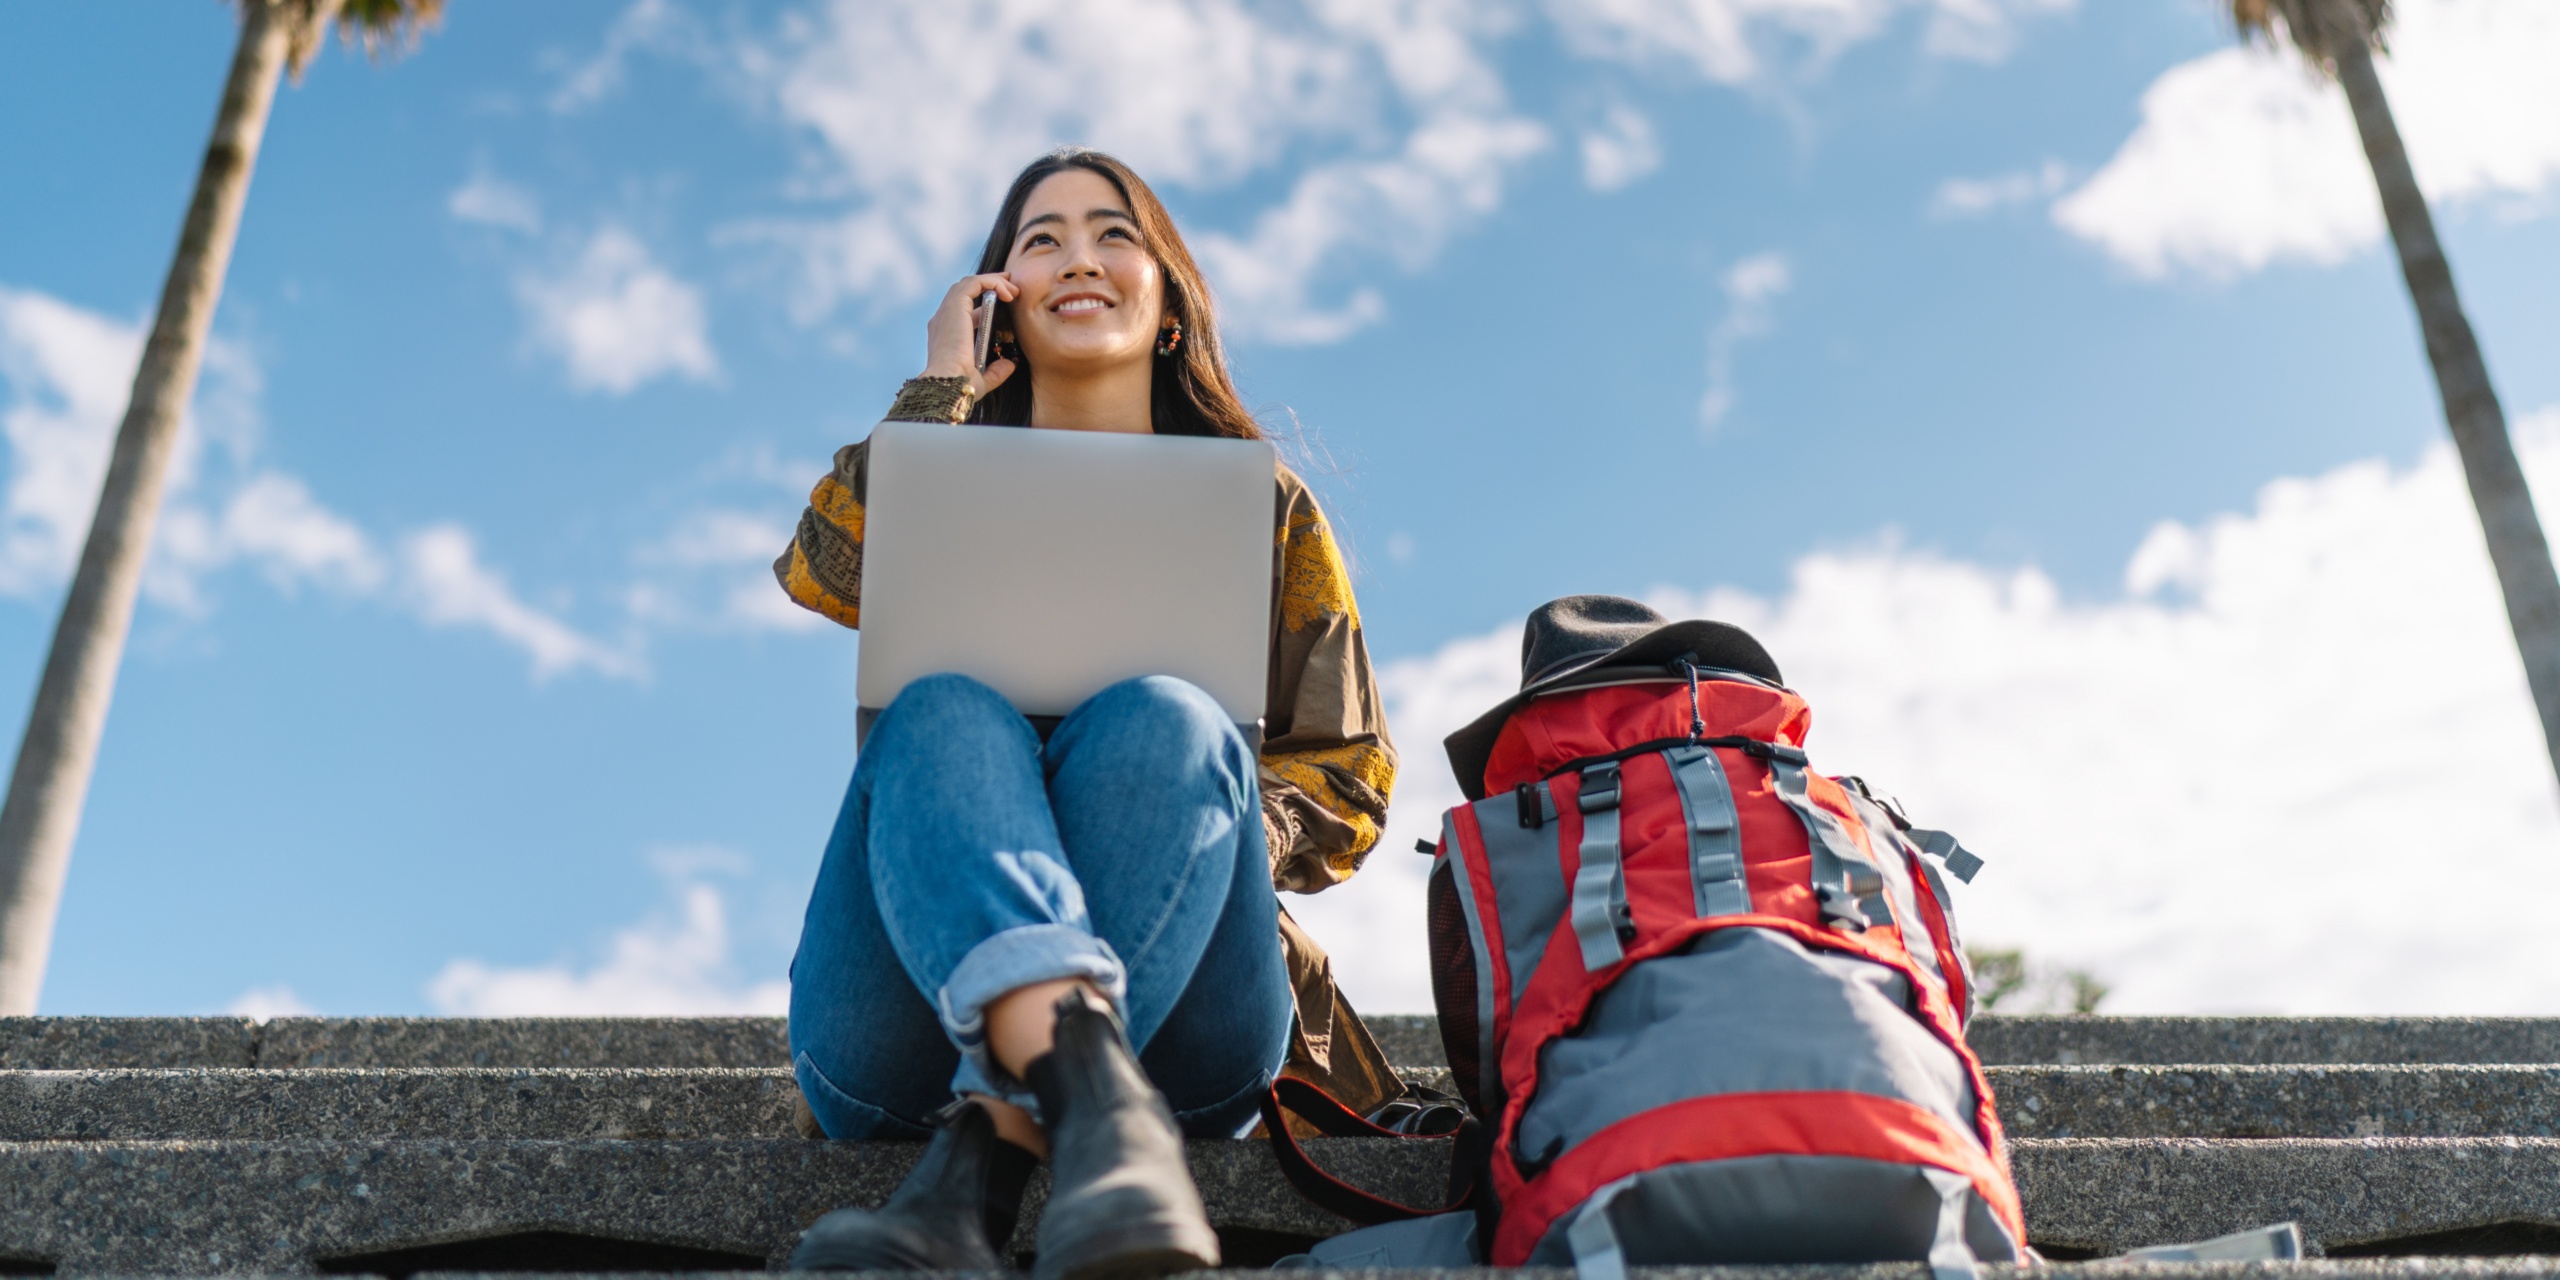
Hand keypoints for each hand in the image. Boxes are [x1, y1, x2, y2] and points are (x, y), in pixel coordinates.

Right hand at [922, 272, 1019, 396]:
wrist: (949, 384)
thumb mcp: (983, 379)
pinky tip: (1009, 293)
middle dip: (990, 285)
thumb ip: (996, 371)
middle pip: (966, 291)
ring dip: (994, 282)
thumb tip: (1010, 364)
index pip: (965, 310)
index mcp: (947, 334)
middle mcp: (943, 319)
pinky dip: (993, 282)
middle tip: (1012, 287)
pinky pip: (975, 283)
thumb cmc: (961, 386)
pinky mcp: (955, 305)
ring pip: (971, 283)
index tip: (1005, 302)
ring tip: (1014, 289)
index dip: (985, 303)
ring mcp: (947, 311)